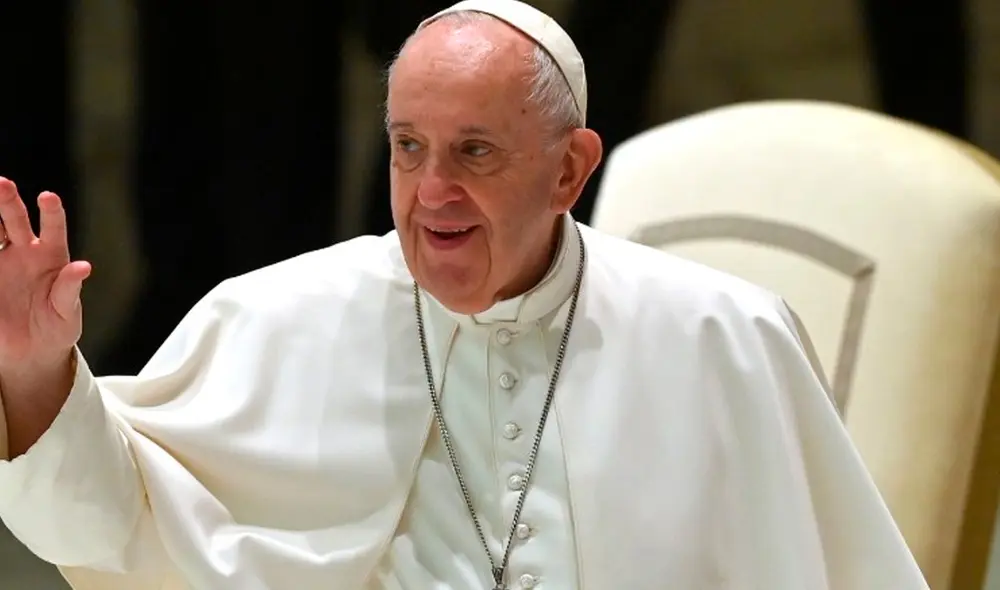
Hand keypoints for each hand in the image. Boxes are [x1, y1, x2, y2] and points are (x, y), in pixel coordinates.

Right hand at [0, 178, 90, 372]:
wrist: (33, 350)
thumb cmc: (58, 326)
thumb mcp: (67, 311)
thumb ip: (70, 289)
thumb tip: (84, 267)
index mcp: (52, 257)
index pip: (53, 228)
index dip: (51, 212)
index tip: (48, 197)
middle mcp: (24, 252)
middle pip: (14, 219)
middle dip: (7, 201)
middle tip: (3, 183)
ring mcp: (1, 261)